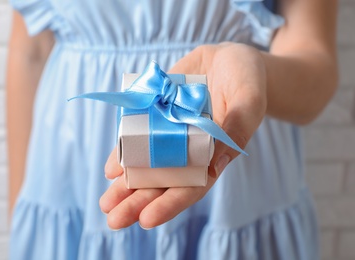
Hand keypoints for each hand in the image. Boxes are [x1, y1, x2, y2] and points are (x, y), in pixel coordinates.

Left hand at [99, 42, 266, 229]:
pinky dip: (124, 151)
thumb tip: (217, 163)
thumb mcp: (249, 99)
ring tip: (105, 203)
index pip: (192, 186)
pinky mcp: (156, 114)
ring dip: (125, 184)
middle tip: (113, 220)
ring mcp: (170, 132)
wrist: (226, 60)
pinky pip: (137, 135)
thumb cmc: (246, 80)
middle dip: (138, 202)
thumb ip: (237, 128)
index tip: (147, 219)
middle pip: (163, 182)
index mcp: (214, 154)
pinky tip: (110, 169)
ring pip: (146, 164)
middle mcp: (189, 149)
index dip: (171, 203)